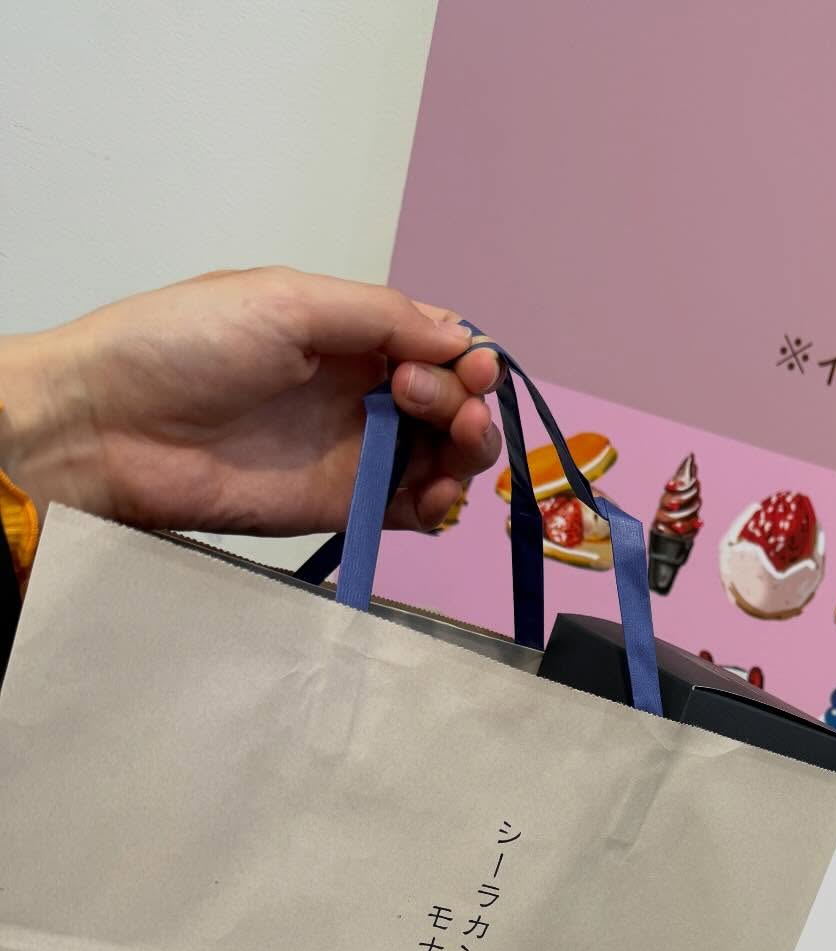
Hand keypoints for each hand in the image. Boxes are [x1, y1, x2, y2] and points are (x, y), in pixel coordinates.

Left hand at [0, 267, 503, 534]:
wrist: (115, 427)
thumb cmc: (188, 345)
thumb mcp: (289, 301)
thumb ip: (381, 316)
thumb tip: (461, 337)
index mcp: (348, 333)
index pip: (437, 346)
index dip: (464, 359)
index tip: (463, 368)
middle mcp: (359, 390)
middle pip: (451, 404)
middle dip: (464, 403)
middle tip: (420, 401)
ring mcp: (353, 452)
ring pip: (443, 457)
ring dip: (465, 453)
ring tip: (446, 450)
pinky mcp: (342, 506)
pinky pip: (412, 510)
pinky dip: (439, 505)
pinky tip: (432, 497)